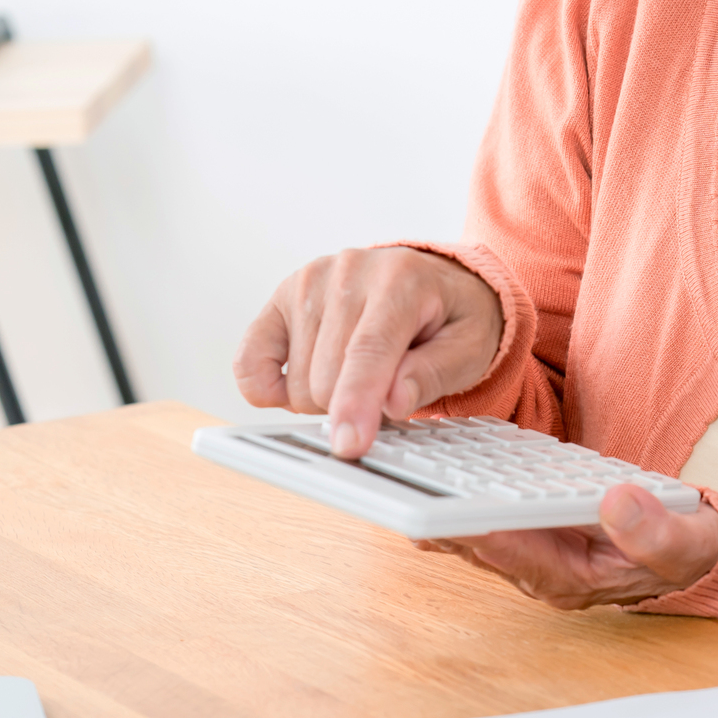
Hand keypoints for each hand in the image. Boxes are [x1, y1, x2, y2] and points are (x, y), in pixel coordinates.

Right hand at [233, 247, 503, 456]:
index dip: (357, 403)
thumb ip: (434, 374)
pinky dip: (269, 388)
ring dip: (325, 399)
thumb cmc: (449, 318)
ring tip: (356, 375)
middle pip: (327, 378)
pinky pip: (250, 363)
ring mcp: (307, 282)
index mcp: (400, 281)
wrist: (433, 280)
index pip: (369, 351)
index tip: (349, 445)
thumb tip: (393, 401)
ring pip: (296, 382)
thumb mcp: (467, 347)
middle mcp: (347, 273)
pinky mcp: (279, 299)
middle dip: (354, 407)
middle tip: (383, 393)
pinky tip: (300, 384)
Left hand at [417, 486, 717, 609]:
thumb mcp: (684, 543)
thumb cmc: (685, 552)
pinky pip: (485, 512)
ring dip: (439, 499)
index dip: (473, 527)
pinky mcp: (532, 535)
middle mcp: (542, 571)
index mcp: (572, 578)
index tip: (439, 506)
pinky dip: (460, 489)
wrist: (692, 557)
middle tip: (394, 475)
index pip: (512, 551)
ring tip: (398, 463)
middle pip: (474, 542)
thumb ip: (654, 530)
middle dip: (437, 511)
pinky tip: (435, 458)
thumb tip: (617, 502)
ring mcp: (533, 554)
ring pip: (471, 528)